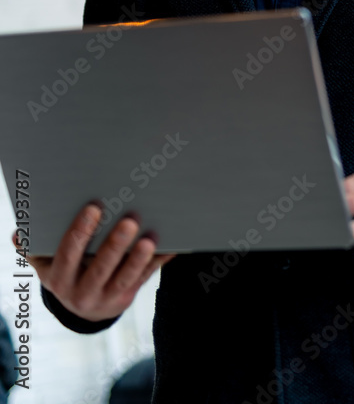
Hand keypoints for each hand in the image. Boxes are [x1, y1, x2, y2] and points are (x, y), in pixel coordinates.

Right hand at [12, 202, 175, 322]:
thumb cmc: (65, 272)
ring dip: (138, 259)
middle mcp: (81, 292)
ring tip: (150, 238)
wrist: (82, 310)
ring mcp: (105, 298)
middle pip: (100, 269)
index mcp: (60, 279)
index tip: (93, 208)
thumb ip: (35, 248)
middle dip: (115, 245)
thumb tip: (19, 234)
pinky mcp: (126, 297)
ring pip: (124, 279)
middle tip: (129, 220)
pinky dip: (157, 263)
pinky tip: (170, 246)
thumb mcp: (46, 265)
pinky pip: (143, 279)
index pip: (69, 253)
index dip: (81, 232)